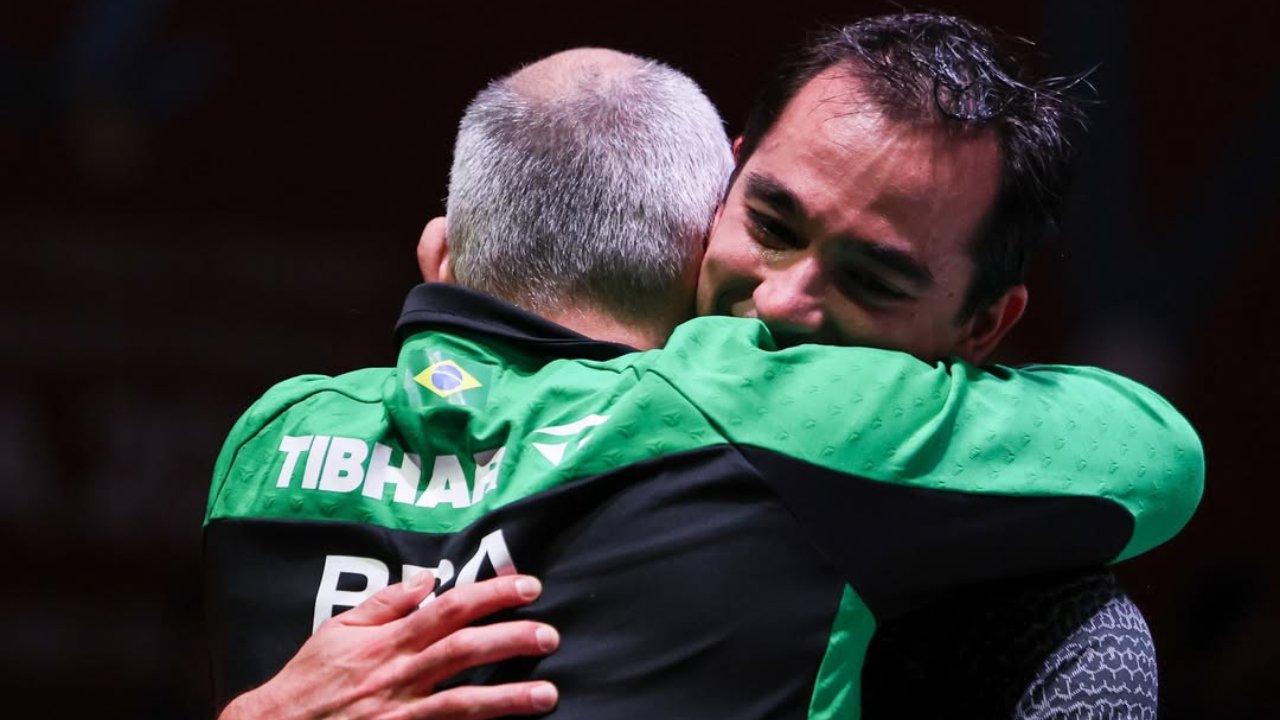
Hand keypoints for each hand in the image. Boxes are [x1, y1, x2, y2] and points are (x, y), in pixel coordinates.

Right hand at [220, 573, 558, 718]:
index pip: (449, 608)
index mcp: (389, 641)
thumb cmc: (307, 681)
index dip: (492, 594)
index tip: (528, 587)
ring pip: (463, 703)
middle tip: (551, 635)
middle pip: (465, 650)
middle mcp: (399, 675)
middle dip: (512, 639)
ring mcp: (401, 714)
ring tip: (548, 694)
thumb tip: (427, 577)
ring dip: (509, 698)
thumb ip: (386, 603)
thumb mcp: (339, 629)